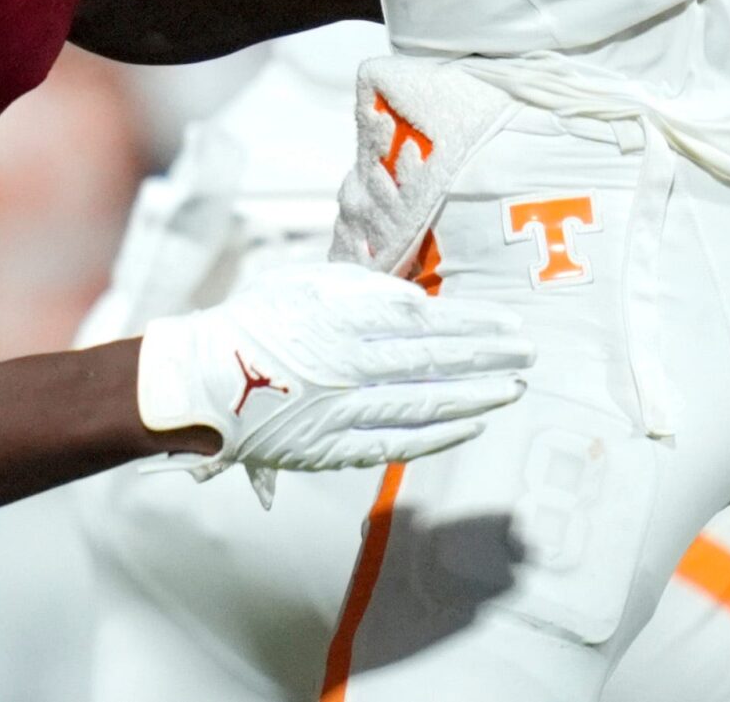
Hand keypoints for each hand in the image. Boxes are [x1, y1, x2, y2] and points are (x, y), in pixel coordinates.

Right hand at [136, 261, 529, 492]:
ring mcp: (343, 410)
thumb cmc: (254, 322)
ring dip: (475, 397)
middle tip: (528, 356)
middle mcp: (349, 364)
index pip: (427, 322)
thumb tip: (420, 302)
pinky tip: (471, 426)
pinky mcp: (333, 446)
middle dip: (488, 359)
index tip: (510, 325)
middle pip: (435, 362)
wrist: (201, 380)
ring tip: (511, 391)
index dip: (474, 325)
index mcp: (342, 318)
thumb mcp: (307, 282)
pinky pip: (396, 443)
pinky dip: (438, 436)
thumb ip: (365, 289)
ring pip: (424, 404)